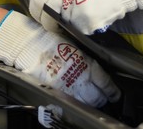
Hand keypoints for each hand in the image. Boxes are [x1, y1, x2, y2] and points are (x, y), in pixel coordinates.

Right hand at [0, 11, 119, 106]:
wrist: (27, 44)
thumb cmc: (48, 39)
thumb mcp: (72, 45)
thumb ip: (84, 58)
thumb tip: (94, 68)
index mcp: (86, 63)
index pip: (105, 83)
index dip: (112, 91)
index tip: (115, 94)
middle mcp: (79, 77)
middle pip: (97, 96)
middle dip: (102, 98)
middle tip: (103, 97)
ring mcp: (67, 86)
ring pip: (85, 102)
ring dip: (90, 102)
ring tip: (91, 101)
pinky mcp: (55, 92)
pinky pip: (70, 102)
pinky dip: (76, 103)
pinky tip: (76, 100)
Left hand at [29, 0, 142, 33]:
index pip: (37, 1)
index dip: (36, 10)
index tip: (41, 13)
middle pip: (46, 18)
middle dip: (48, 22)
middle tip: (54, 22)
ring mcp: (77, 12)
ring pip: (63, 24)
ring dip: (67, 23)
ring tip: (77, 15)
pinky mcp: (89, 24)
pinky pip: (79, 29)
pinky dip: (82, 26)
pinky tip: (89, 18)